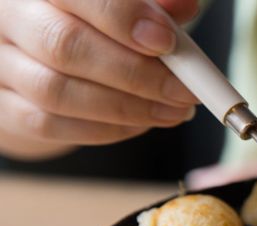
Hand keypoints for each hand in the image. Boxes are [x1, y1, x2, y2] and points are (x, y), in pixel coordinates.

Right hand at [0, 0, 198, 159]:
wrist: (34, 54)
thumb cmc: (89, 22)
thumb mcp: (119, 3)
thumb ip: (151, 2)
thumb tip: (185, 7)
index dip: (122, 17)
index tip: (166, 43)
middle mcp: (7, 16)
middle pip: (64, 45)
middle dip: (135, 74)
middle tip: (184, 91)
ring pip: (56, 91)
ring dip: (127, 108)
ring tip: (172, 112)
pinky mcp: (1, 106)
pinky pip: (50, 125)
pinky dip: (105, 129)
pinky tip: (140, 123)